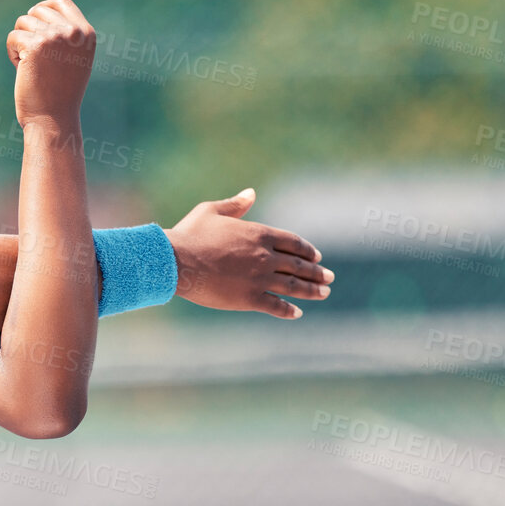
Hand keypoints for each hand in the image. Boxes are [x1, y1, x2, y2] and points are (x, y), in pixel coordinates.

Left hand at [6, 0, 94, 130]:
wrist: (53, 118)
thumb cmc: (60, 93)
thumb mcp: (73, 60)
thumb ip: (66, 35)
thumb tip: (41, 10)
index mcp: (86, 34)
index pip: (62, 3)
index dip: (44, 7)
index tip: (34, 20)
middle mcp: (73, 32)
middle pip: (38, 11)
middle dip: (29, 29)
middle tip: (33, 56)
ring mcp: (54, 37)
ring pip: (23, 22)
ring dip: (20, 42)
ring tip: (30, 65)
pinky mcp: (35, 46)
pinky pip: (13, 37)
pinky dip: (12, 53)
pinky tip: (22, 70)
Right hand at [164, 189, 332, 318]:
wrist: (175, 260)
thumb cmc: (190, 234)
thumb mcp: (212, 211)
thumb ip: (236, 204)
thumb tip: (251, 193)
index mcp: (259, 234)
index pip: (294, 242)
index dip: (307, 250)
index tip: (317, 256)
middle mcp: (265, 256)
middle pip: (299, 265)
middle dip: (317, 272)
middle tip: (329, 277)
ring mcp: (259, 278)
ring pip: (293, 286)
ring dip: (311, 290)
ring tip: (324, 293)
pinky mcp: (248, 298)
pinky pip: (275, 305)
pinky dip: (288, 310)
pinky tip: (297, 312)